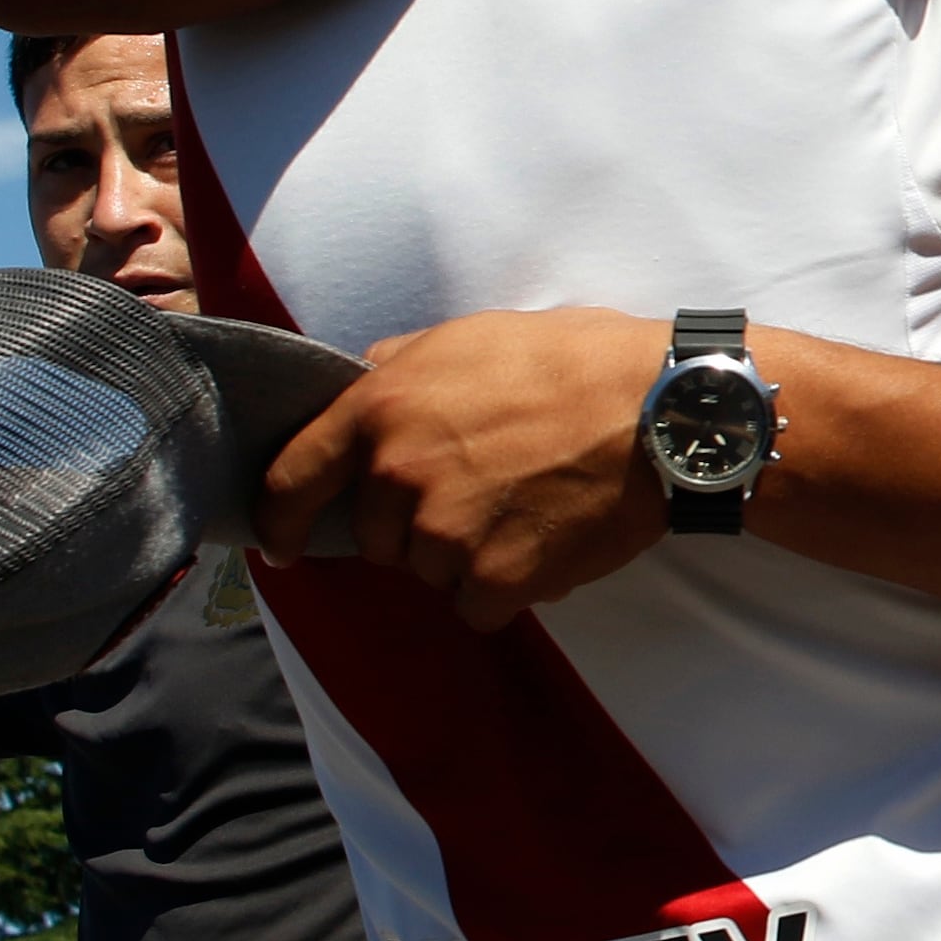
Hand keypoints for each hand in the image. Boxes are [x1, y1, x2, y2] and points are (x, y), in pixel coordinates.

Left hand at [254, 308, 672, 626]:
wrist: (662, 411)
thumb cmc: (574, 360)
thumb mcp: (470, 335)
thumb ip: (401, 365)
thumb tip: (363, 377)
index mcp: (380, 409)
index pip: (289, 481)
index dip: (278, 522)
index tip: (283, 545)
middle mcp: (398, 475)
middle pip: (376, 540)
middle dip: (415, 527)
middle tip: (481, 492)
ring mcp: (445, 533)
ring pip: (430, 574)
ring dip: (467, 558)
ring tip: (528, 511)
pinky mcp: (497, 579)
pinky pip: (478, 605)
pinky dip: (509, 587)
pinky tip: (547, 543)